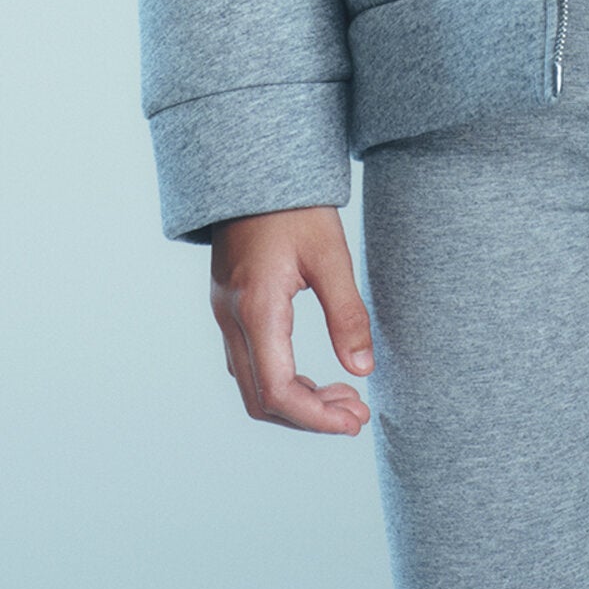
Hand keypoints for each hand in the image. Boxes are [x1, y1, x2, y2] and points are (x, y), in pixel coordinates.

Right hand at [209, 205, 373, 433]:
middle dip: (310, 417)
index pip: (279, 391)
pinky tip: (316, 377)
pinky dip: (282, 382)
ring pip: (252, 386)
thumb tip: (363, 372)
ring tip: (344, 399)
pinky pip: (249, 364)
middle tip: (356, 415)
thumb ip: (347, 313)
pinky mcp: (229, 306)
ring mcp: (225, 313)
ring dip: (297, 403)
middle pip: (262, 400)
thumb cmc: (295, 204)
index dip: (317, 418)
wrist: (254, 167)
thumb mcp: (330, 253)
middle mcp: (232, 318)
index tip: (354, 421)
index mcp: (258, 307)